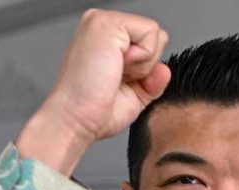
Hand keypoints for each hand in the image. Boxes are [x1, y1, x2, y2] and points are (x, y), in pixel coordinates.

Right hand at [16, 9, 170, 174]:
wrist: (74, 120)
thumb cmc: (92, 112)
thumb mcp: (132, 96)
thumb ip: (151, 81)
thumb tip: (164, 70)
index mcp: (104, 39)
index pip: (147, 42)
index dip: (144, 69)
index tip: (117, 82)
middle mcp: (101, 25)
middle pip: (154, 36)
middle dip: (145, 65)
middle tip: (116, 79)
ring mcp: (102, 22)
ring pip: (154, 34)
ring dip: (143, 64)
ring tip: (114, 74)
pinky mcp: (108, 25)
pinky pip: (151, 34)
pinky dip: (143, 59)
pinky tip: (117, 68)